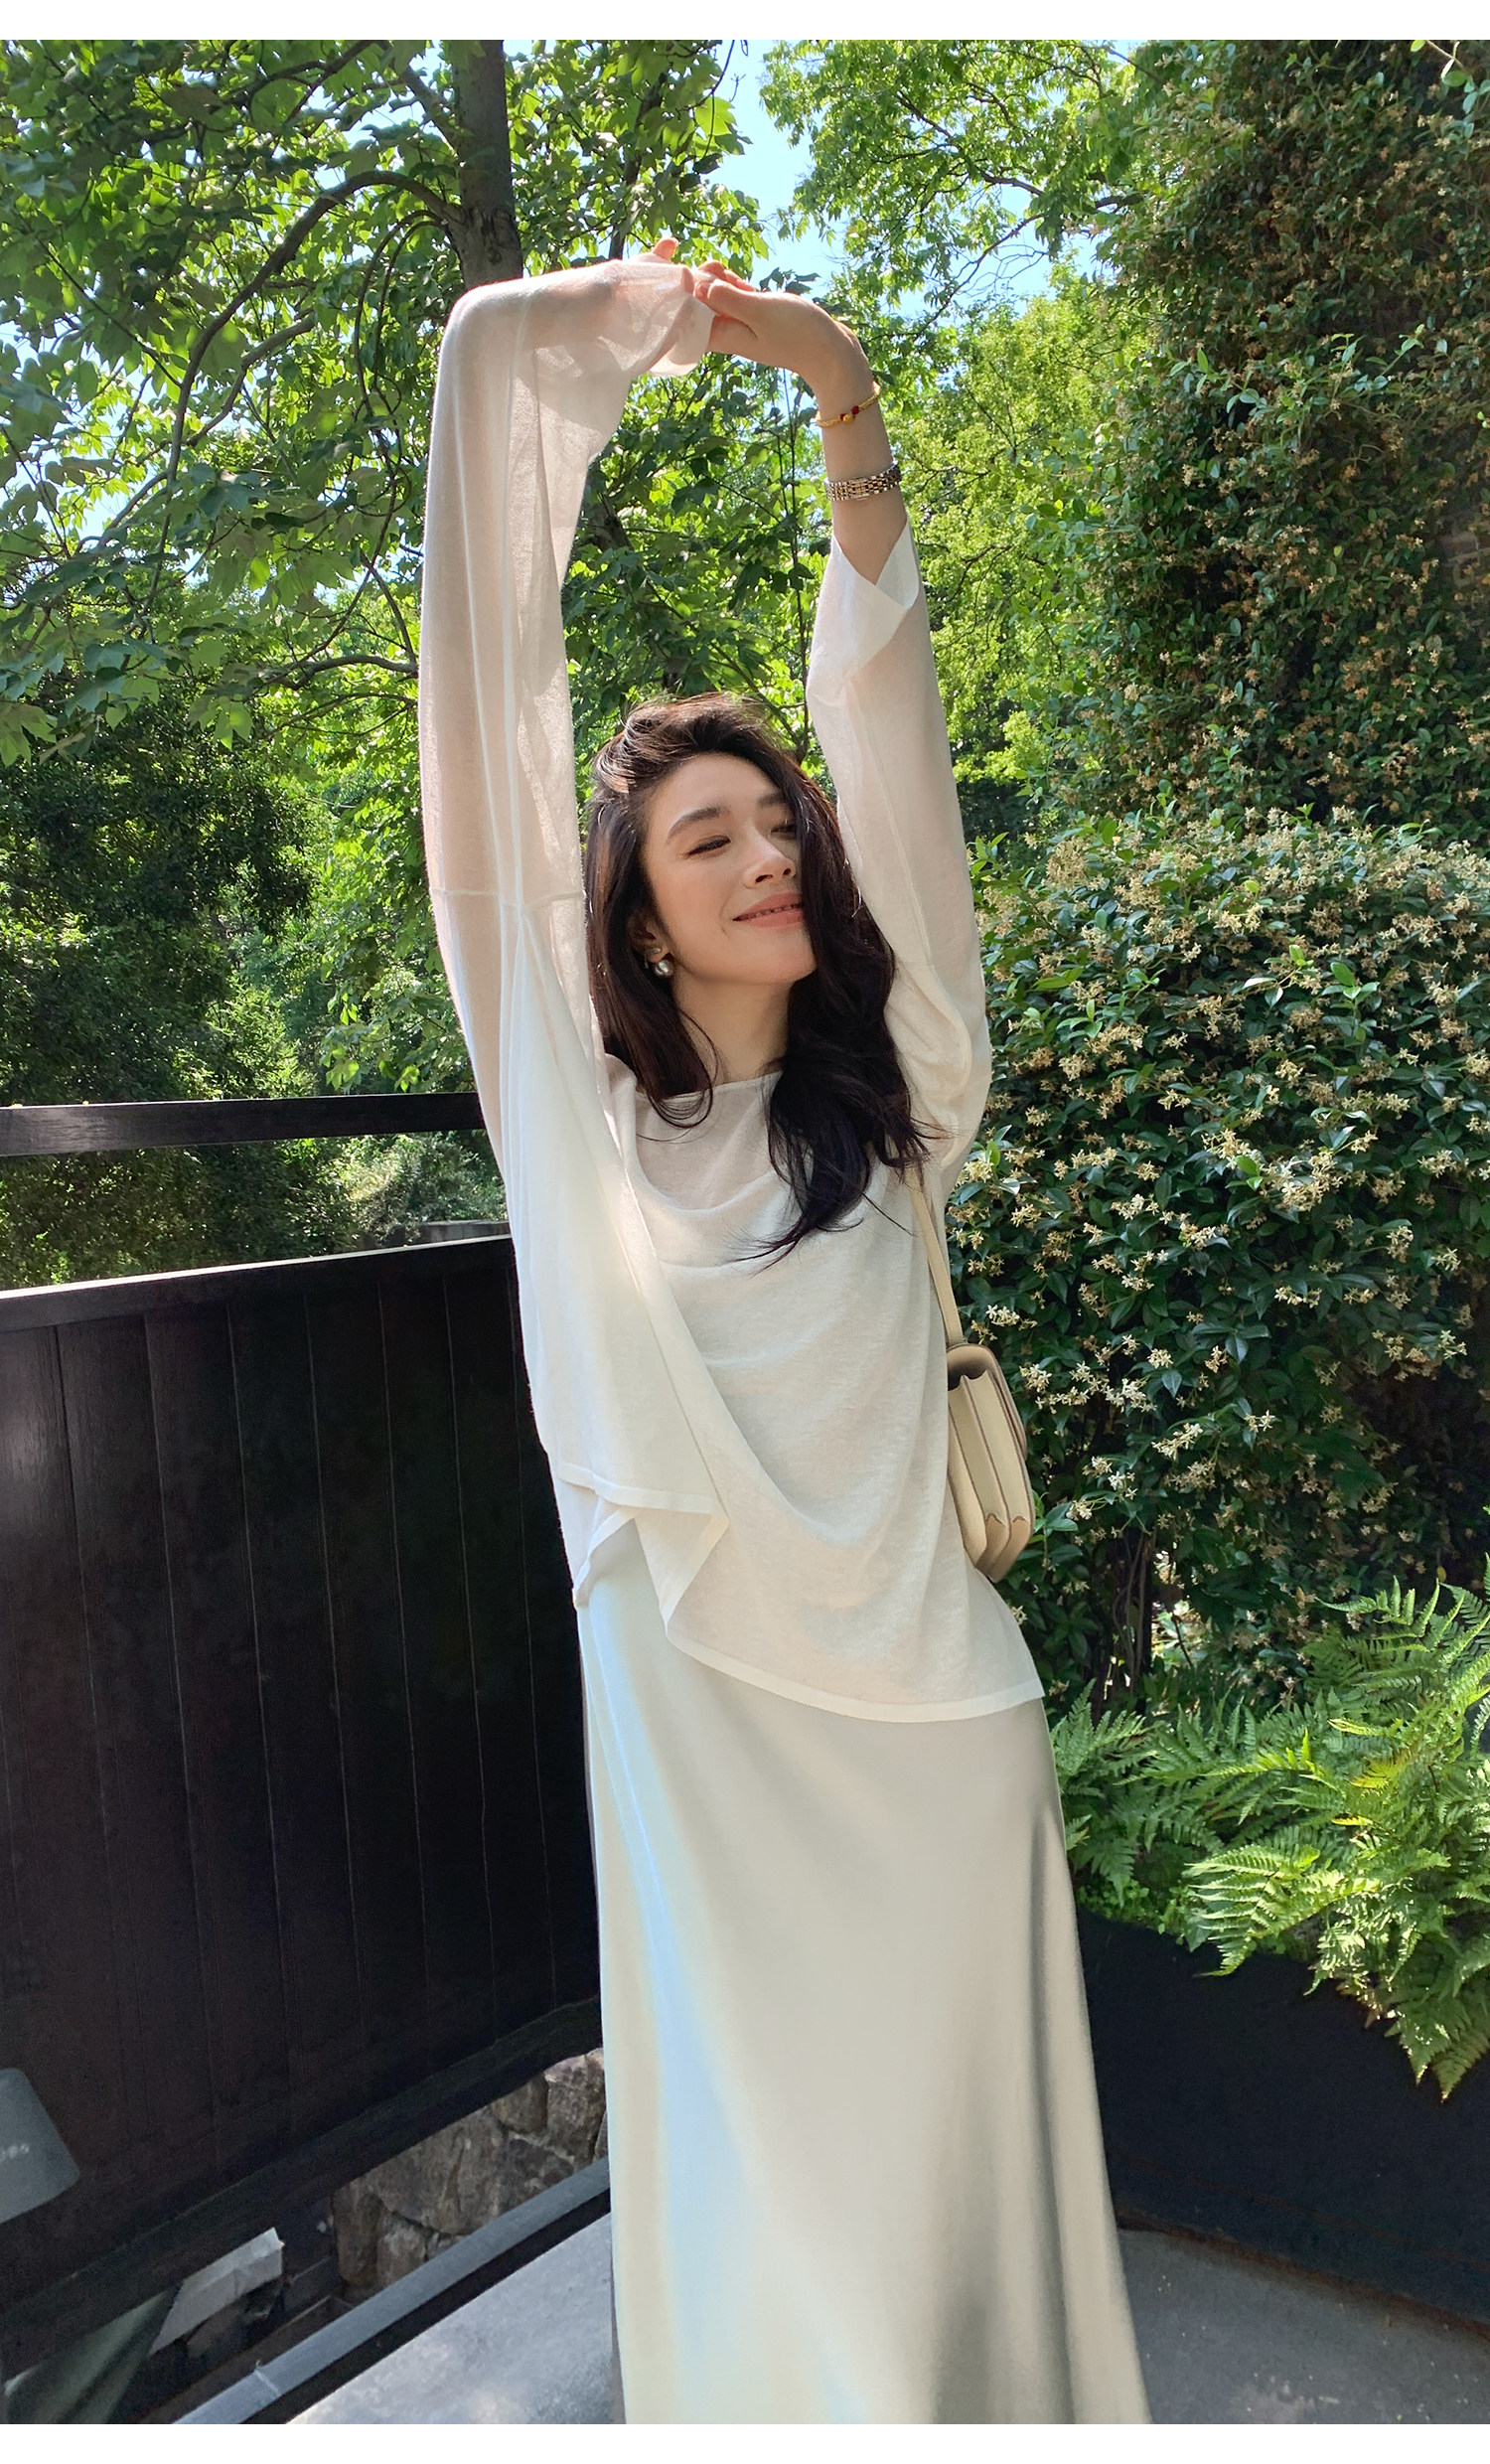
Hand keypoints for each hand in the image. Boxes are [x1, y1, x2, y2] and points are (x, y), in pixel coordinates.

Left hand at [689, 261, 871, 409]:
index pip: (689, 320)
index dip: (682, 296)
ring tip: (717, 266)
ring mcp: (744, 325)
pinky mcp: (758, 317)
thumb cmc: (796, 333)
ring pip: (718, 301)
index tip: (684, 273)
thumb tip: (700, 286)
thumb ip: (729, 298)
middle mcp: (729, 333)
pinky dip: (731, 287)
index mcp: (723, 337)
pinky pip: (736, 300)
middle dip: (697, 285)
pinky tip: (728, 274)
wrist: (829, 351)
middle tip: (709, 266)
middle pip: (700, 309)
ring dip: (714, 282)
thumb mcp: (759, 311)